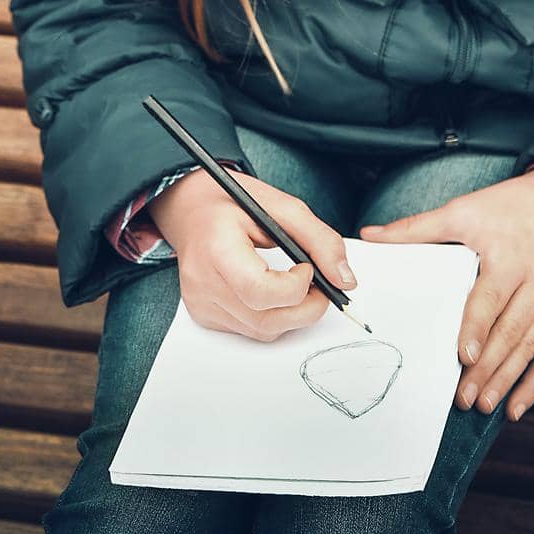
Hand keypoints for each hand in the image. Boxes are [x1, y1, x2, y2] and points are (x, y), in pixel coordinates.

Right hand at [149, 168, 356, 341]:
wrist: (188, 208)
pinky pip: (249, 330)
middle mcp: (202, 282)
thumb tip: (345, 280)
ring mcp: (200, 303)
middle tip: (319, 284)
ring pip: (263, 330)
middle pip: (265, 319)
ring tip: (295, 282)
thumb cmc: (231, 202)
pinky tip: (270, 289)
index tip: (306, 267)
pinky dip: (270, 315)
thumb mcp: (280, 206)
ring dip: (291, 313)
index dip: (295, 287)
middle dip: (306, 308)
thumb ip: (318, 240)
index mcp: (217, 248)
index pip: (259, 290)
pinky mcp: (203, 315)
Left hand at [360, 167, 533, 421]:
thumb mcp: (465, 210)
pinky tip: (515, 409)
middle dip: (487, 369)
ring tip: (484, 407)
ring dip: (506, 381)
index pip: (491, 299)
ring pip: (529, 349)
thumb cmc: (511, 207)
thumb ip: (418, 227)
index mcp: (510, 260)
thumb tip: (369, 235)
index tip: (464, 356)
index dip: (478, 328)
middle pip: (510, 332)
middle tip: (464, 399)